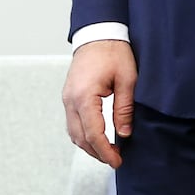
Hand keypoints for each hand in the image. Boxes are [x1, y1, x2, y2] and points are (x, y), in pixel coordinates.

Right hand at [62, 39, 136, 168]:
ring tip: (109, 152)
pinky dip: (84, 134)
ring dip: (89, 145)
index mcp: (85, 97)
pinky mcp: (69, 97)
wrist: (99, 34)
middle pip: (80, 137)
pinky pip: (73, 122)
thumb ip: (125, 108)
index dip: (105, 151)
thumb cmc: (115, 53)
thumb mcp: (128, 79)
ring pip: (74, 132)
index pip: (93, 133)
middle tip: (115, 160)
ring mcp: (67, 99)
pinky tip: (98, 137)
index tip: (117, 161)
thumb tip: (125, 133)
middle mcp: (71, 100)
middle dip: (97, 152)